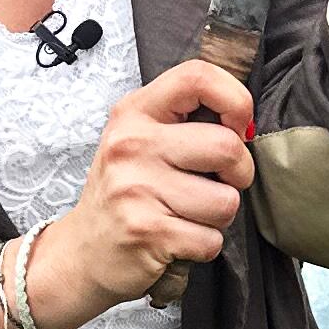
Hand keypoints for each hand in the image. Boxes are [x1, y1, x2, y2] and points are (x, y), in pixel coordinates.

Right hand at [36, 61, 257, 318]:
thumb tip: (245, 122)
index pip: (198, 77)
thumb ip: (185, 120)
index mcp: (135, 113)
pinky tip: (177, 238)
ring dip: (219, 215)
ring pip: (227, 201)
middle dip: (239, 173)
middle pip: (228, 147)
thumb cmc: (127, 190)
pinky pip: (211, 239)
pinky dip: (205, 245)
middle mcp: (132, 145)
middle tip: (217, 183)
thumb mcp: (142, 138)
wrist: (82, 251)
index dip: (236, 100)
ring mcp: (137, 189)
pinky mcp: (147, 232)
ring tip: (188, 213)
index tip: (237, 128)